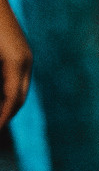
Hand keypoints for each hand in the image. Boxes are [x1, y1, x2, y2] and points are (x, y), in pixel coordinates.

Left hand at [0, 0, 32, 129]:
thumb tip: (2, 98)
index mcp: (14, 62)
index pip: (11, 101)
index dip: (1, 119)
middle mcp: (24, 61)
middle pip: (18, 98)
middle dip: (5, 116)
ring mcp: (23, 56)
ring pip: (18, 89)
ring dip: (6, 104)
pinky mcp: (18, 52)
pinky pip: (15, 78)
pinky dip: (6, 91)